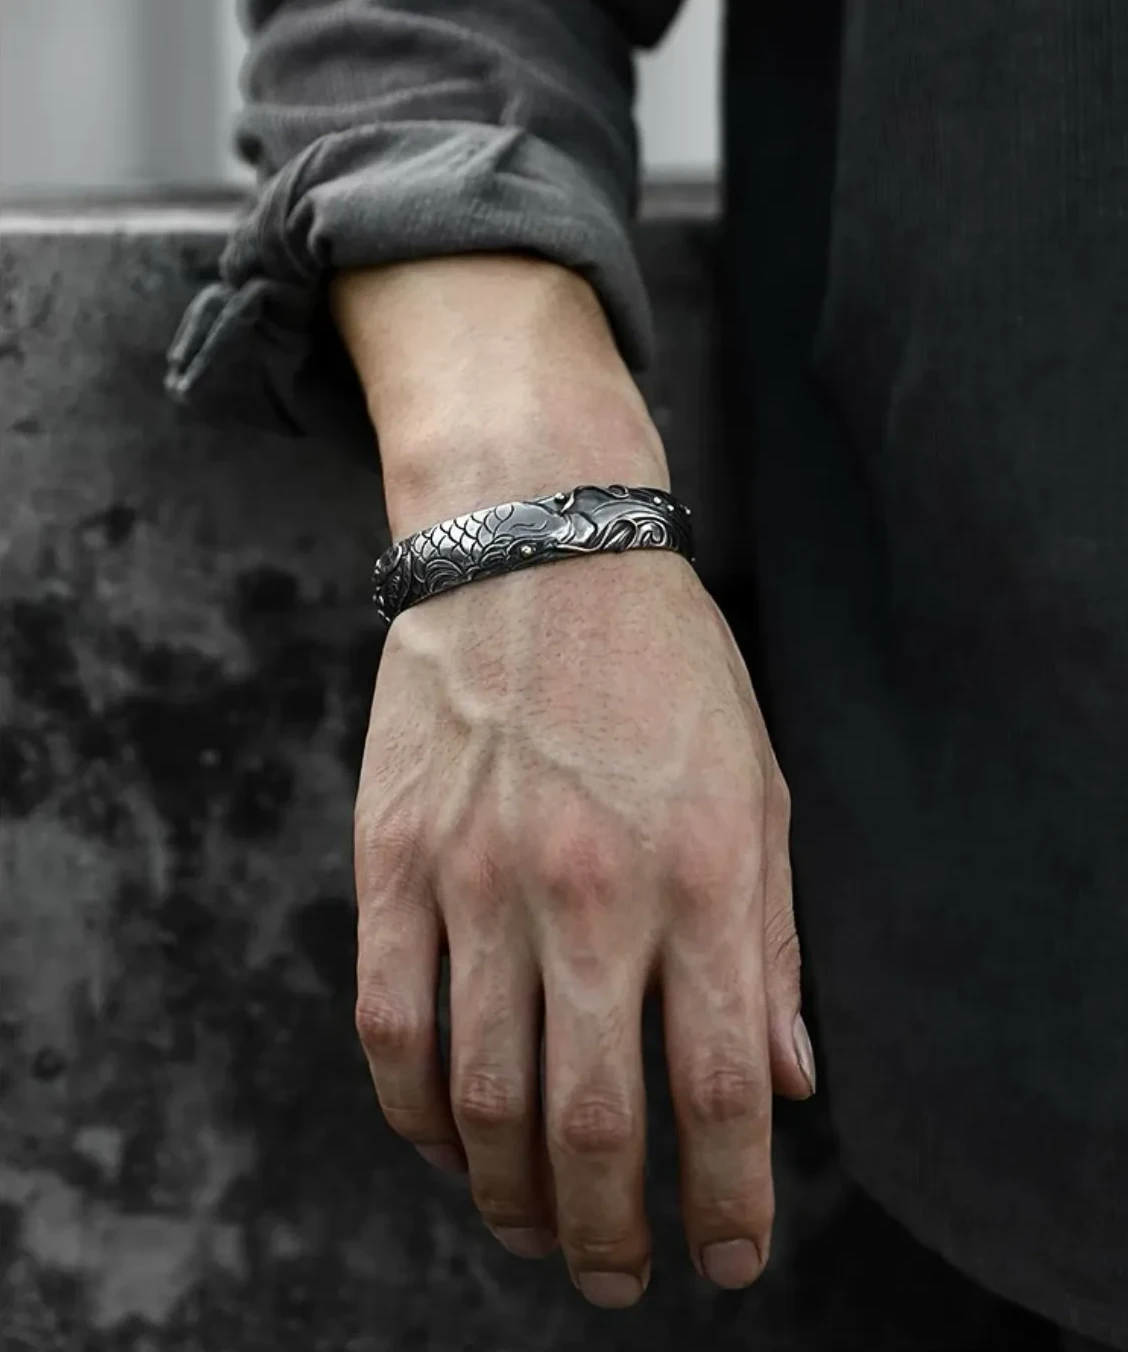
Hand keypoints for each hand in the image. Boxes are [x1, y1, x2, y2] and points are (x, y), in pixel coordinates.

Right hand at [334, 257, 815, 1308]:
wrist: (535, 546)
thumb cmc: (663, 667)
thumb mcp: (756, 787)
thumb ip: (772, 940)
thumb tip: (789, 1083)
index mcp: (700, 873)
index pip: (720, 1089)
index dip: (729, 1202)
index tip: (728, 1259)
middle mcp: (590, 890)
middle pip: (594, 1123)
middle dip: (615, 1232)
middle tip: (621, 1277)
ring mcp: (477, 877)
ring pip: (481, 1097)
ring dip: (511, 1195)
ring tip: (536, 1230)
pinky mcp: (391, 857)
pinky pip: (389, 1021)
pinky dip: (413, 1110)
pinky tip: (443, 1139)